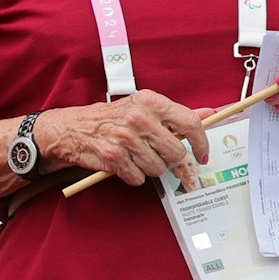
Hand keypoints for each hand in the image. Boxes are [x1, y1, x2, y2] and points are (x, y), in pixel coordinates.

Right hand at [35, 90, 213, 189]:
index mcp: (149, 101)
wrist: (69, 128)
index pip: (189, 123)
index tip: (202, 156)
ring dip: (149, 169)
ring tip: (135, 157)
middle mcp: (138, 117)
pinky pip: (138, 178)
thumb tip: (209, 114)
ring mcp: (124, 137)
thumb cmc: (109, 118)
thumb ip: (175, 114)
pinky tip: (123, 164)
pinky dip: (133, 176)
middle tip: (162, 160)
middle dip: (172, 162)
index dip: (201, 144)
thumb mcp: (142, 108)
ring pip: (158, 168)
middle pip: (176, 152)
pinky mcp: (112, 157)